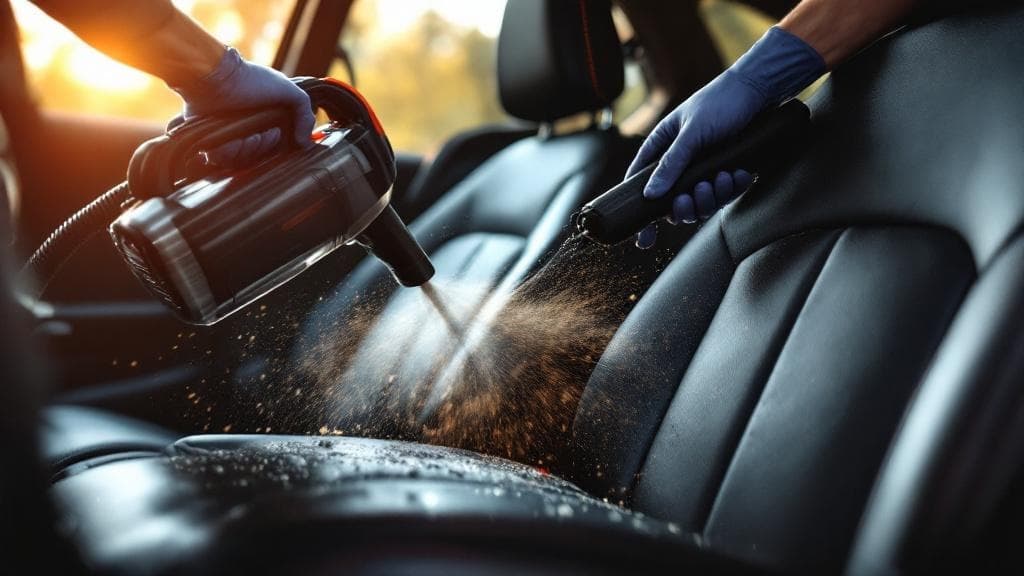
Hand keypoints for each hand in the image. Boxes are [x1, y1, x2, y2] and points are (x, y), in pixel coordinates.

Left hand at [171, 48, 315, 166]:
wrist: (219, 76)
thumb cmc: (252, 79)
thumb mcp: (289, 91)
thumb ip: (304, 114)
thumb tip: (306, 142)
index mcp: (262, 120)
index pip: (272, 146)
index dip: (276, 146)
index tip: (277, 135)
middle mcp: (245, 129)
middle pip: (257, 155)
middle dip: (263, 147)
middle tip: (264, 134)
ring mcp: (226, 135)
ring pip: (239, 160)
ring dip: (247, 151)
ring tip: (249, 137)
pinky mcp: (209, 139)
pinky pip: (218, 159)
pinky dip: (227, 154)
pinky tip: (232, 142)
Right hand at [629, 72, 763, 247]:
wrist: (759, 91)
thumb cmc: (718, 102)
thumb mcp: (691, 132)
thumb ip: (671, 164)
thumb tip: (651, 195)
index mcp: (661, 148)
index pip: (640, 184)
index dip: (639, 212)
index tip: (643, 239)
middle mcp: (680, 163)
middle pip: (671, 202)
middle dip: (683, 207)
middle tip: (690, 199)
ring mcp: (703, 169)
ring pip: (699, 202)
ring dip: (709, 198)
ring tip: (720, 178)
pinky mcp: (725, 172)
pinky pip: (724, 194)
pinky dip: (731, 189)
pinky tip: (739, 174)